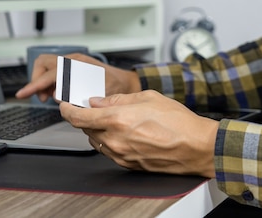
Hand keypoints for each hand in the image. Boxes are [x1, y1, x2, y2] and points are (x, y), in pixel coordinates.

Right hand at [14, 53, 141, 101]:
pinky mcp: (73, 66)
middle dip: (37, 80)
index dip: (35, 84)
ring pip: (46, 67)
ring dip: (43, 82)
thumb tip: (59, 98)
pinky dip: (51, 82)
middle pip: (42, 64)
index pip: (50, 73)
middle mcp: (73, 60)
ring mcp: (73, 62)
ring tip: (49, 96)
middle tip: (42, 97)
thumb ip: (77, 97)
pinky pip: (54, 71)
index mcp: (78, 64)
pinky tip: (57, 93)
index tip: (23, 93)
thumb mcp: (97, 95)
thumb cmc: (116, 86)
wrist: (126, 82)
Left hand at [60, 90, 218, 177]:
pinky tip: (126, 133)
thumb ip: (117, 99)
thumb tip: (97, 101)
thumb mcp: (147, 97)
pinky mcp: (128, 165)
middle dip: (87, 117)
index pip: (77, 117)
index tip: (64, 104)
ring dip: (99, 130)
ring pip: (96, 141)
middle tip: (96, 107)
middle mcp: (115, 139)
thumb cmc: (178, 121)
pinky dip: (110, 141)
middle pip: (85, 129)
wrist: (197, 147)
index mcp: (117, 119)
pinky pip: (110, 152)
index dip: (66, 109)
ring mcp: (121, 154)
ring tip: (117, 119)